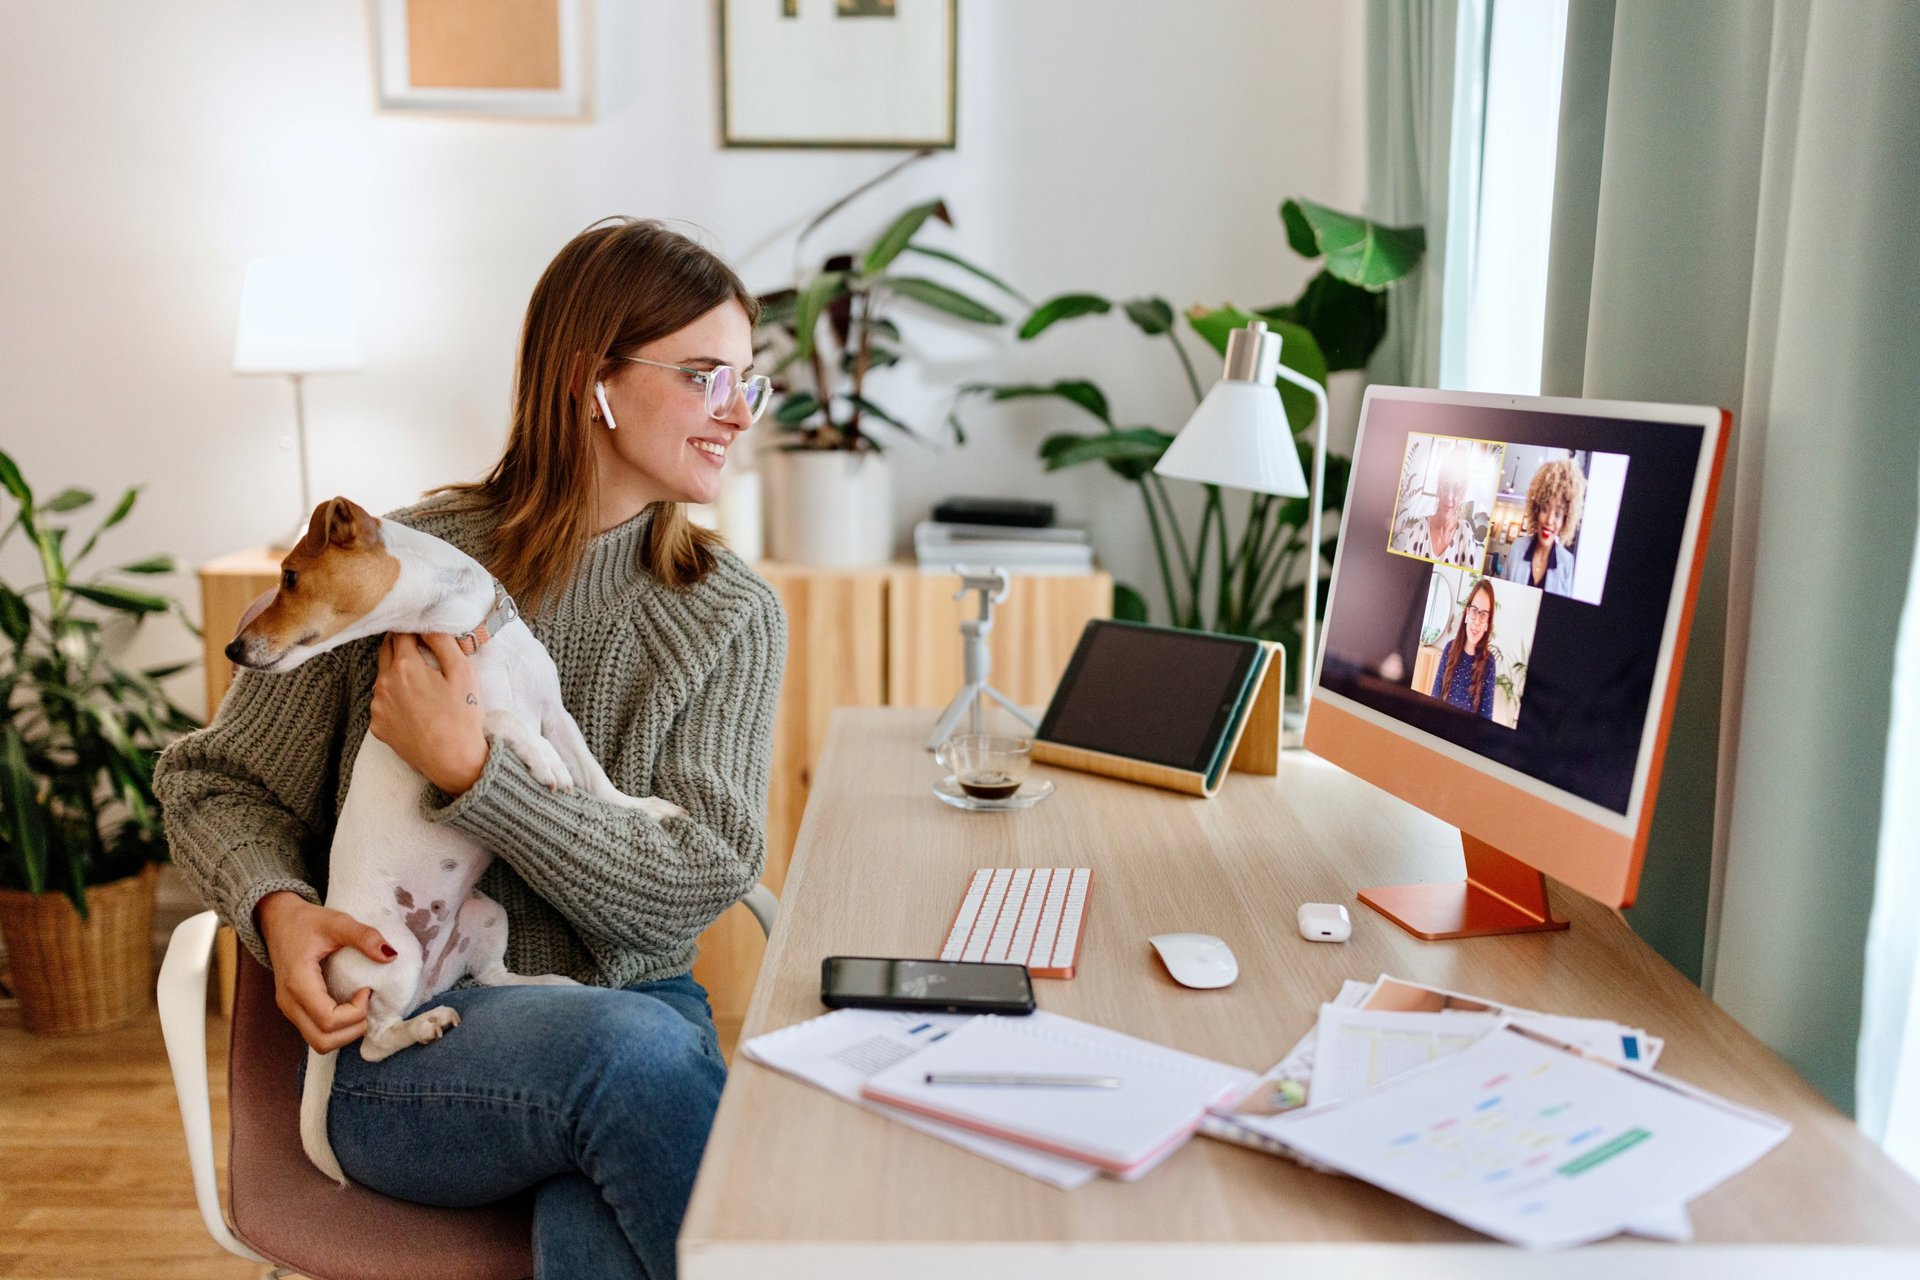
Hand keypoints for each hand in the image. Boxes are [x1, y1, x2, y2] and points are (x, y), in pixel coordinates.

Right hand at [255, 890, 395, 1052]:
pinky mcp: (294, 1010)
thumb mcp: (336, 922)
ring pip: (318, 1042)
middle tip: (366, 1003)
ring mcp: (289, 1009)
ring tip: (358, 1006)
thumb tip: (391, 955)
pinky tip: (348, 1006)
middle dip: (353, 1029)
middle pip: (323, 1041)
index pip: (328, 1021)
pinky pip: (315, 1032)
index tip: (366, 989)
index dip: (355, 1013)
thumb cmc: (305, 921)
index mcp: (298, 984)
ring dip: (345, 1032)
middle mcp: (289, 1003)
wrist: (277, 921)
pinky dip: (336, 1029)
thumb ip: (363, 936)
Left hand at [371, 632, 487, 794]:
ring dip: (396, 672)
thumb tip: (428, 626)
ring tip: (421, 682)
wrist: (453, 761)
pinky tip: (414, 706)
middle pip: (386, 651)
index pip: (400, 634)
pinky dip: (394, 698)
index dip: (412, 628)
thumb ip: (443, 642)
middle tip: (419, 647)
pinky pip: (382, 702)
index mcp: (404, 667)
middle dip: (400, 645)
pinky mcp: (377, 726)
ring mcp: (377, 707)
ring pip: (383, 677)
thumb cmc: (462, 717)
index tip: (423, 630)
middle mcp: (383, 684)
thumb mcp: (463, 673)